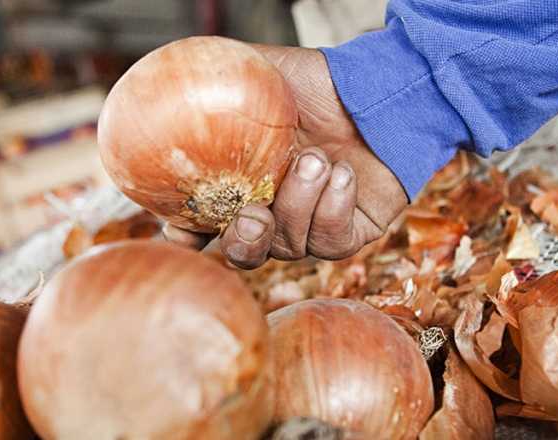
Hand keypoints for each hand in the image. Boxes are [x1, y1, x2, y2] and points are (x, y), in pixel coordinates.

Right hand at [164, 44, 408, 268]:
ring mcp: (310, 227)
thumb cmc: (321, 83)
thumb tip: (176, 87)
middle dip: (244, 241)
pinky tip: (343, 174)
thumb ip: (221, 83)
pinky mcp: (349, 233)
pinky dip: (333, 209)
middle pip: (244, 252)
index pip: (204, 223)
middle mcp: (274, 212)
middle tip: (254, 214)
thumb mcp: (263, 74)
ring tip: (316, 160)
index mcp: (244, 183)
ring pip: (289, 245)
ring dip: (300, 202)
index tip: (180, 229)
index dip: (188, 234)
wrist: (381, 90)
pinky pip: (331, 243)